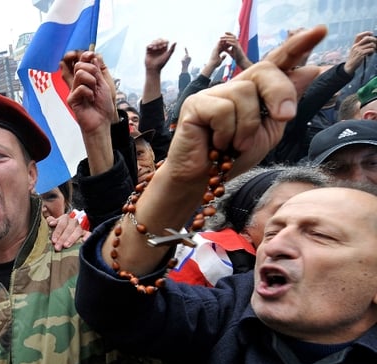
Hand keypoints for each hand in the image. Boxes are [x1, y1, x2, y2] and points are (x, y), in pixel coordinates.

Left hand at [46, 213, 85, 250]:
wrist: (71, 226)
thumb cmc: (61, 227)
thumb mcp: (56, 223)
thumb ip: (51, 221)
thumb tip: (50, 222)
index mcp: (65, 218)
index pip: (61, 224)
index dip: (57, 232)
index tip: (53, 241)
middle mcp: (73, 221)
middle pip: (68, 229)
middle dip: (62, 238)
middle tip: (57, 247)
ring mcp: (81, 227)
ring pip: (77, 231)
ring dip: (71, 239)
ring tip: (66, 246)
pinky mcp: (87, 232)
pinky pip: (88, 234)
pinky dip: (87, 237)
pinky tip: (83, 241)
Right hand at [63, 51, 116, 132]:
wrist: (102, 121)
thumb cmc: (103, 106)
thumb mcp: (103, 84)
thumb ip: (96, 70)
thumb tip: (92, 57)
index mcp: (85, 79)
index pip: (80, 62)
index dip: (84, 56)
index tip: (90, 54)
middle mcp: (77, 83)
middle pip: (79, 65)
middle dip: (91, 70)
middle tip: (96, 82)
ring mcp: (73, 91)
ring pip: (80, 74)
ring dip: (91, 81)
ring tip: (94, 92)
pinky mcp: (72, 99)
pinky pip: (80, 87)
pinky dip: (89, 93)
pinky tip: (90, 100)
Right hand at [145, 39, 176, 72]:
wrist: (153, 69)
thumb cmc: (161, 63)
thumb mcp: (168, 55)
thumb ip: (172, 49)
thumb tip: (175, 41)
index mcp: (164, 49)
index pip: (165, 41)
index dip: (164, 41)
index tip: (164, 45)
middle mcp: (159, 49)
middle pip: (159, 40)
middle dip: (159, 41)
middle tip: (159, 43)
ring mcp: (153, 50)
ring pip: (154, 42)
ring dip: (155, 43)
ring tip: (155, 48)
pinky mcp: (148, 51)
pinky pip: (148, 45)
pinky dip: (150, 45)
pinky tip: (152, 47)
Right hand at [170, 25, 326, 182]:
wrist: (204, 181)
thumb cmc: (233, 158)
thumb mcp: (269, 132)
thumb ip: (286, 103)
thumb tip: (309, 70)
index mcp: (254, 91)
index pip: (275, 62)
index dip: (296, 46)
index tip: (319, 31)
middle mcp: (233, 87)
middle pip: (264, 69)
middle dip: (280, 92)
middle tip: (283, 118)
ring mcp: (212, 93)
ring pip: (244, 93)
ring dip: (247, 126)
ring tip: (235, 145)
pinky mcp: (195, 104)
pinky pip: (223, 109)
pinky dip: (227, 132)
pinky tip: (217, 144)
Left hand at [220, 32, 252, 69]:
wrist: (240, 60)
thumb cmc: (236, 56)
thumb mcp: (230, 52)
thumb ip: (226, 49)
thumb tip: (222, 47)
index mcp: (235, 44)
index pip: (232, 37)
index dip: (229, 34)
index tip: (224, 33)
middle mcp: (237, 43)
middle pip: (232, 37)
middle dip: (226, 36)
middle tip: (221, 36)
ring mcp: (238, 45)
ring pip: (233, 39)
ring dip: (227, 38)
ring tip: (222, 38)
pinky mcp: (238, 48)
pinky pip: (234, 44)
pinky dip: (230, 42)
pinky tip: (226, 42)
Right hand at [344, 31, 376, 74]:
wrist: (349, 66)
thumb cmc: (354, 59)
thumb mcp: (354, 51)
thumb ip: (360, 46)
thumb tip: (369, 42)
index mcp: (354, 44)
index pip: (358, 35)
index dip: (366, 33)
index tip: (371, 34)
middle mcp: (356, 46)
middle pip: (367, 38)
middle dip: (374, 40)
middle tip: (375, 44)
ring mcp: (358, 50)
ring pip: (371, 44)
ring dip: (374, 48)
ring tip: (372, 52)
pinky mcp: (361, 54)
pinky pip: (371, 50)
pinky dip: (372, 52)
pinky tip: (369, 55)